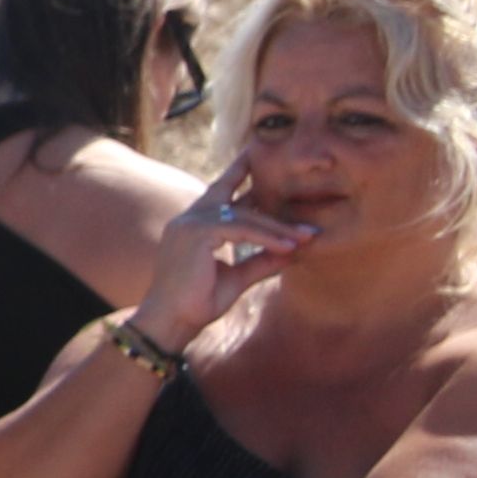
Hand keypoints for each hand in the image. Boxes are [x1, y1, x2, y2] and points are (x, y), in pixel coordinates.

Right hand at [126, 170, 312, 342]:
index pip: (221, 191)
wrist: (171, 323)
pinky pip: (242, 229)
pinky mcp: (197, 232)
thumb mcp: (236, 277)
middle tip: (305, 216)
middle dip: (272, 201)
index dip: (239, 172)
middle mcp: (190, 218)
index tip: (258, 155)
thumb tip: (291, 252)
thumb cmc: (196, 303)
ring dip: (278, 228)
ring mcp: (191, 223)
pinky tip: (288, 247)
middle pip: (238, 199)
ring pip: (246, 216)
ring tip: (305, 238)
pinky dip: (267, 237)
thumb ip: (260, 260)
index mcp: (193, 225)